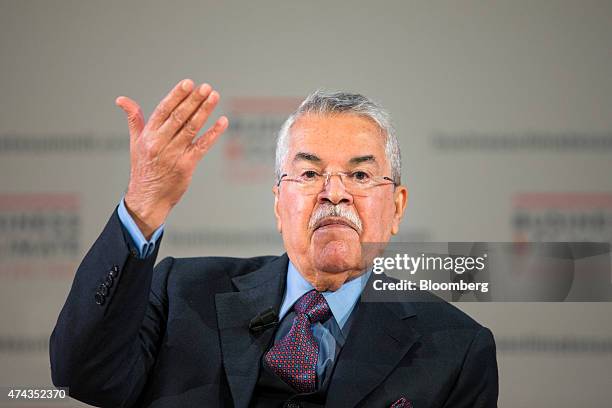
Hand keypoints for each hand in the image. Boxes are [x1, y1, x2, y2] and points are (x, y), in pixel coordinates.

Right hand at [116, 79, 228, 238]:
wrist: (148, 199)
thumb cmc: (143, 168)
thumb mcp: (135, 143)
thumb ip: (134, 119)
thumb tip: (121, 99)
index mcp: (148, 135)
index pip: (163, 110)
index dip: (176, 96)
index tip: (188, 83)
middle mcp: (160, 143)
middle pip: (179, 117)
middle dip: (193, 100)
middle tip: (205, 87)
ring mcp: (174, 155)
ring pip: (191, 128)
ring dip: (204, 111)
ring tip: (214, 96)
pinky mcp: (186, 166)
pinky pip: (202, 146)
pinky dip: (213, 133)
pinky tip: (222, 121)